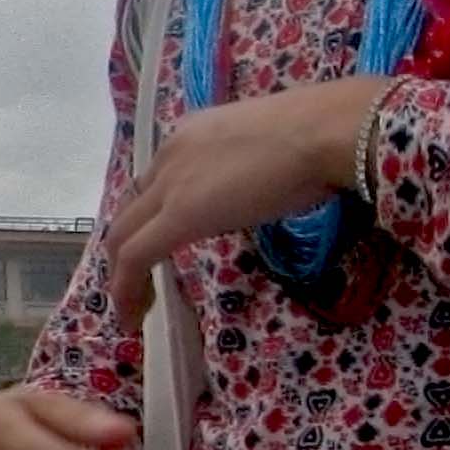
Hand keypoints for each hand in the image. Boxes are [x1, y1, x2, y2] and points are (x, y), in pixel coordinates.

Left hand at [106, 79, 380, 325]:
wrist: (328, 131)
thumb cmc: (322, 136)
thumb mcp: (270, 150)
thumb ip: (251, 168)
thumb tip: (260, 189)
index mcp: (193, 135)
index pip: (157, 182)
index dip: (150, 218)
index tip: (160, 244)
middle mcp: (170, 155)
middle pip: (131, 209)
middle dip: (127, 249)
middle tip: (138, 284)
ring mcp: (171, 184)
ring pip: (123, 234)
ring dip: (122, 275)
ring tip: (134, 310)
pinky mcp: (180, 215)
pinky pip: (135, 256)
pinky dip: (126, 288)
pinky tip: (133, 318)